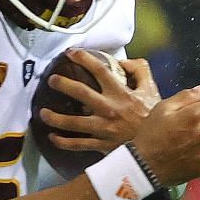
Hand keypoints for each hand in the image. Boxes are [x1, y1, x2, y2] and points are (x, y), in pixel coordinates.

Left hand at [37, 52, 162, 154]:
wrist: (157, 146)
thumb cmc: (151, 116)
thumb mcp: (151, 90)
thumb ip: (140, 71)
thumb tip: (124, 61)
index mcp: (120, 93)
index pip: (100, 71)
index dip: (84, 59)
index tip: (70, 53)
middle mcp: (108, 109)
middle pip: (80, 93)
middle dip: (63, 84)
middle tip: (51, 80)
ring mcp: (102, 129)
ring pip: (73, 123)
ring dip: (55, 117)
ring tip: (42, 113)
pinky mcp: (100, 145)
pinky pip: (77, 144)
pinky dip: (63, 142)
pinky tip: (53, 137)